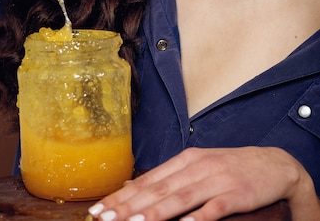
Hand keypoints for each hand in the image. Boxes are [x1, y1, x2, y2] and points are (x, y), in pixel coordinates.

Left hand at [88, 147, 319, 220]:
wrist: (273, 164)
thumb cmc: (230, 168)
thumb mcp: (198, 166)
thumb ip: (169, 177)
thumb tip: (134, 186)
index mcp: (186, 160)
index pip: (148, 179)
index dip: (122, 195)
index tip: (100, 209)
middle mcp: (197, 167)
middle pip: (159, 189)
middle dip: (129, 206)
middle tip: (105, 219)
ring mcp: (216, 180)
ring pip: (181, 197)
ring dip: (156, 211)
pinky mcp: (235, 194)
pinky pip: (214, 208)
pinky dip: (198, 216)